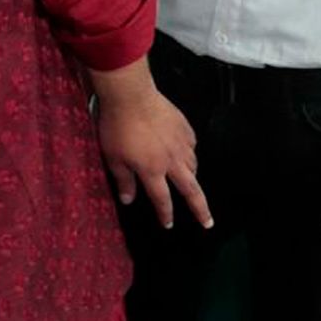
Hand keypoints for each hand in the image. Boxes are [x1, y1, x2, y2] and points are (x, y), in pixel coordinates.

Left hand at [93, 65, 211, 229]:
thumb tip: (128, 199)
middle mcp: (172, 160)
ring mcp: (182, 144)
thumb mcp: (113, 158)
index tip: (168, 224)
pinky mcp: (186, 129)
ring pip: (194, 167)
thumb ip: (123, 180)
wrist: (131, 96)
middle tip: (207, 222)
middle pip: (191, 190)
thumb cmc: (117, 126)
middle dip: (201, 209)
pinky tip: (185, 154)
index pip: (162, 199)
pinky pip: (192, 147)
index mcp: (152, 170)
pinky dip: (189, 155)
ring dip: (192, 178)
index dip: (165, 214)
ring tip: (189, 184)